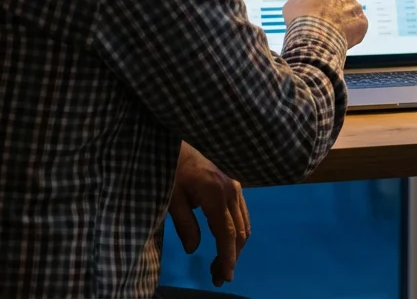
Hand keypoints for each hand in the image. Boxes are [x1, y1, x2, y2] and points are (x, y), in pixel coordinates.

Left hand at [169, 142, 250, 286]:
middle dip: (232, 256)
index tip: (224, 277)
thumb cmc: (171, 167)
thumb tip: (193, 249)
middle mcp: (232, 190)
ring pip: (244, 222)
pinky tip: (225, 240)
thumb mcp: (171, 198)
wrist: (177, 140)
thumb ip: (185, 224)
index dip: (228, 258)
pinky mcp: (234, 182)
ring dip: (236, 245)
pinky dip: (237, 230)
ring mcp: (235, 185)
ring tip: (220, 263)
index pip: (227, 234)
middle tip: (217, 276)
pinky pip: (242, 212)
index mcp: (216, 195)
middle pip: (241, 231)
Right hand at [283, 0, 368, 47]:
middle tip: (330, 19)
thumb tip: (302, 4)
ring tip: (333, 32)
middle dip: (341, 6)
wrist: (313, 37)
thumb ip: (302, 0)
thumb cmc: (300, 19)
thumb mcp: (293, 4)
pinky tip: (342, 38)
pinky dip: (353, 32)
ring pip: (353, 13)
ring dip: (347, 19)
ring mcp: (355, 8)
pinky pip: (360, 26)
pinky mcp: (362, 24)